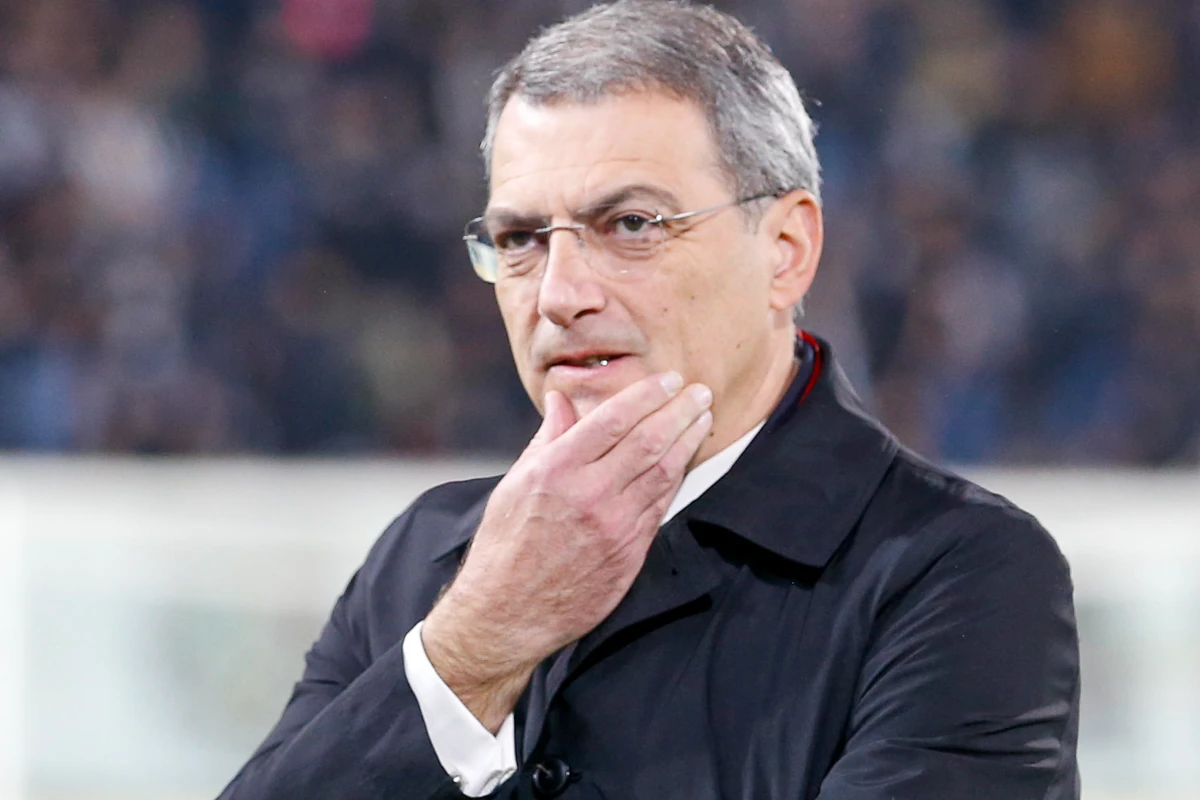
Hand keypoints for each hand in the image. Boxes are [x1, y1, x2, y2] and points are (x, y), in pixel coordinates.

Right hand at [421, 372, 712, 731]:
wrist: (508, 613)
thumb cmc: (505, 545)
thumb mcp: (515, 483)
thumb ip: (548, 438)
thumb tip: (562, 400)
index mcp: (557, 471)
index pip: (615, 419)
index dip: (648, 394)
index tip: (670, 379)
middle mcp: (590, 495)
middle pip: (649, 441)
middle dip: (680, 412)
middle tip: (700, 392)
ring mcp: (615, 527)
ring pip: (663, 473)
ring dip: (688, 442)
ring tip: (702, 419)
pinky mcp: (630, 554)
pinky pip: (661, 506)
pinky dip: (675, 478)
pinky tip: (684, 460)